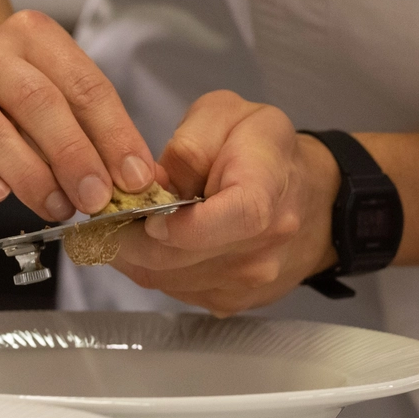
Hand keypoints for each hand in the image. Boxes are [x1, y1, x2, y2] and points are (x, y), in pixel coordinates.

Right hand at [0, 10, 159, 220]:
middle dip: (74, 156)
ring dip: (32, 176)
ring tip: (60, 207)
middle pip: (37, 102)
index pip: (84, 85)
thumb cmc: (30, 103)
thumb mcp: (70, 100)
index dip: (114, 136)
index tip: (134, 178)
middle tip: (97, 198)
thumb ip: (101, 133)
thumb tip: (138, 179)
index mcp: (34, 36)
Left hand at [111, 90, 339, 315]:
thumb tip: (155, 184)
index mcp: (265, 194)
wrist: (311, 198)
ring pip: (166, 280)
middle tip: (107, 214)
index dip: (181, 224)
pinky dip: (154, 268)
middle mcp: (262, 248)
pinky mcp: (231, 302)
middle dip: (130, 237)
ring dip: (136, 254)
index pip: (232, 219)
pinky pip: (175, 290)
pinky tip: (156, 241)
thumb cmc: (264, 151)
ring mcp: (247, 283)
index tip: (149, 214)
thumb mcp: (229, 115)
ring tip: (131, 222)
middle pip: (180, 259)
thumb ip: (190, 143)